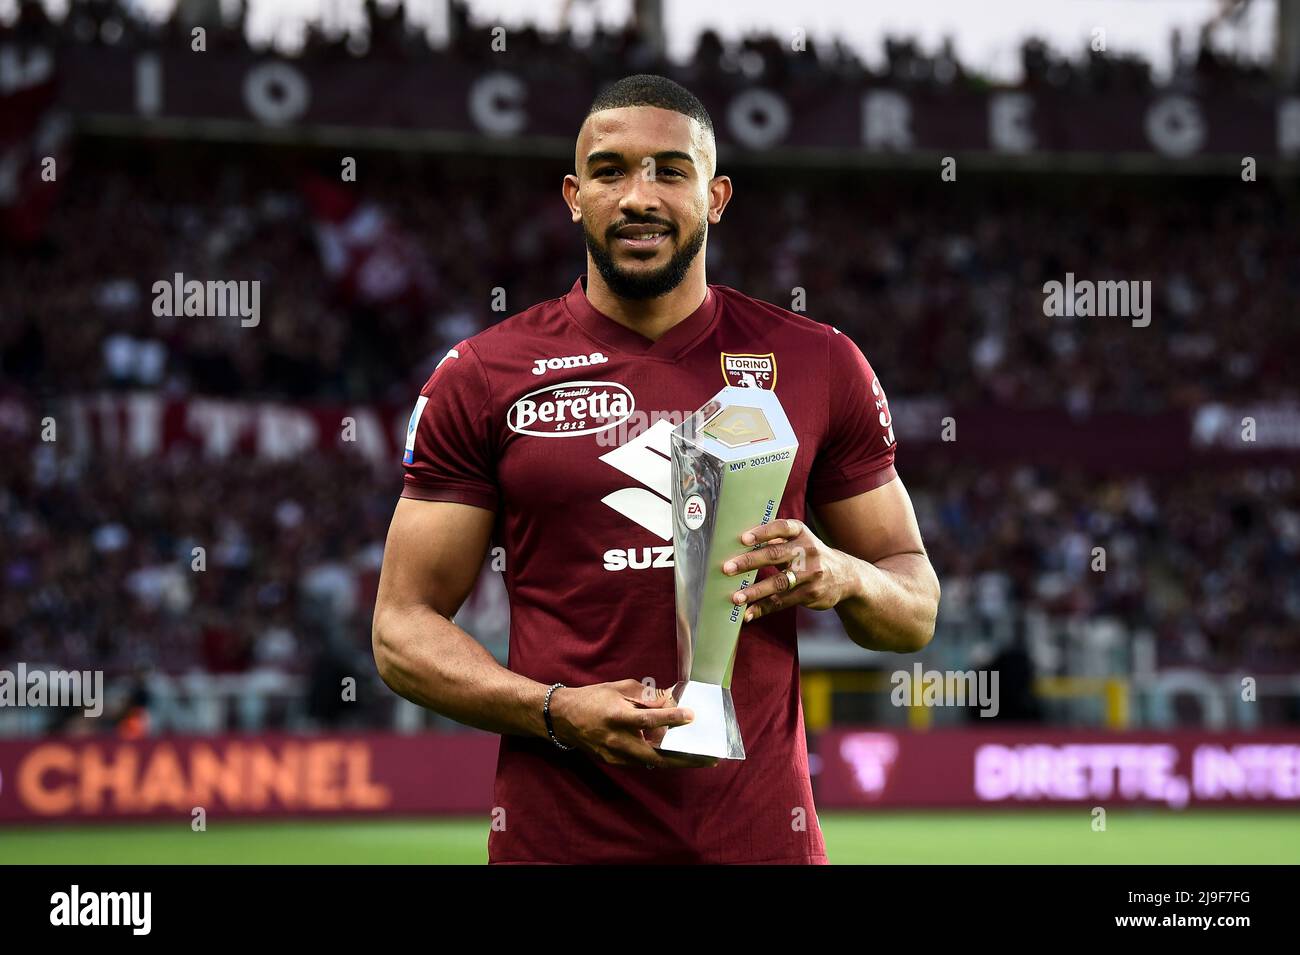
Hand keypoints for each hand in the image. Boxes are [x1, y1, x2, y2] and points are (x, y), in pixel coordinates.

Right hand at [548, 679, 719, 768]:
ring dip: (675, 760)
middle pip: (656, 755)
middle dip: (684, 759)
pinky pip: (642, 761)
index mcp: (617, 716)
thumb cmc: (593, 698)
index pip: (649, 719)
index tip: (691, 715)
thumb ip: (645, 695)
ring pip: (652, 762)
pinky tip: (673, 753)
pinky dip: (658, 757)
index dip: (671, 717)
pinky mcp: (614, 762)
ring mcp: (615, 755)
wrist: (563, 718)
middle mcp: (617, 740)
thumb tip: (669, 701)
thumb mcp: (618, 688)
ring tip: (697, 758)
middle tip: (708, 758)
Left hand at [722, 517, 852, 622]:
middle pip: (775, 555)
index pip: (781, 528)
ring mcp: (811, 574)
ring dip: (754, 591)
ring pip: (778, 583)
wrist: (845, 576)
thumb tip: (738, 545)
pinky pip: (782, 601)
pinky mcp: (810, 594)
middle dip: (749, 562)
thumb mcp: (800, 540)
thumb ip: (776, 540)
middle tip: (727, 568)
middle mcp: (807, 551)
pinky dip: (763, 608)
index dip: (762, 532)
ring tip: (735, 597)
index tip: (743, 539)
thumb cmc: (809, 555)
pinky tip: (748, 613)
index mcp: (801, 533)